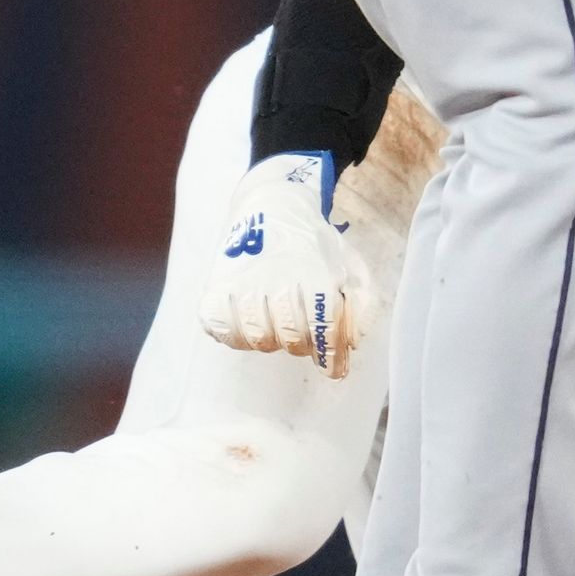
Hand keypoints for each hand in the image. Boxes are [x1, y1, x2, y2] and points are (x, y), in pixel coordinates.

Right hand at [191, 152, 372, 378]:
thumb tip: (351, 344)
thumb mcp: (347, 266)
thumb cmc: (313, 247)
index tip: (333, 368)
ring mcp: (243, 285)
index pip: (324, 332)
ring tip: (276, 322)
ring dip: (271, 338)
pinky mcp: (215, 291)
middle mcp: (278, 280)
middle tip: (302, 330)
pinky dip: (237, 335)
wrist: (271, 207)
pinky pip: (224, 334)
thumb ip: (360, 306)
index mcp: (316, 274)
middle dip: (303, 344)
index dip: (331, 358)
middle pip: (292, 341)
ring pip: (258, 341)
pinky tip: (248, 321)